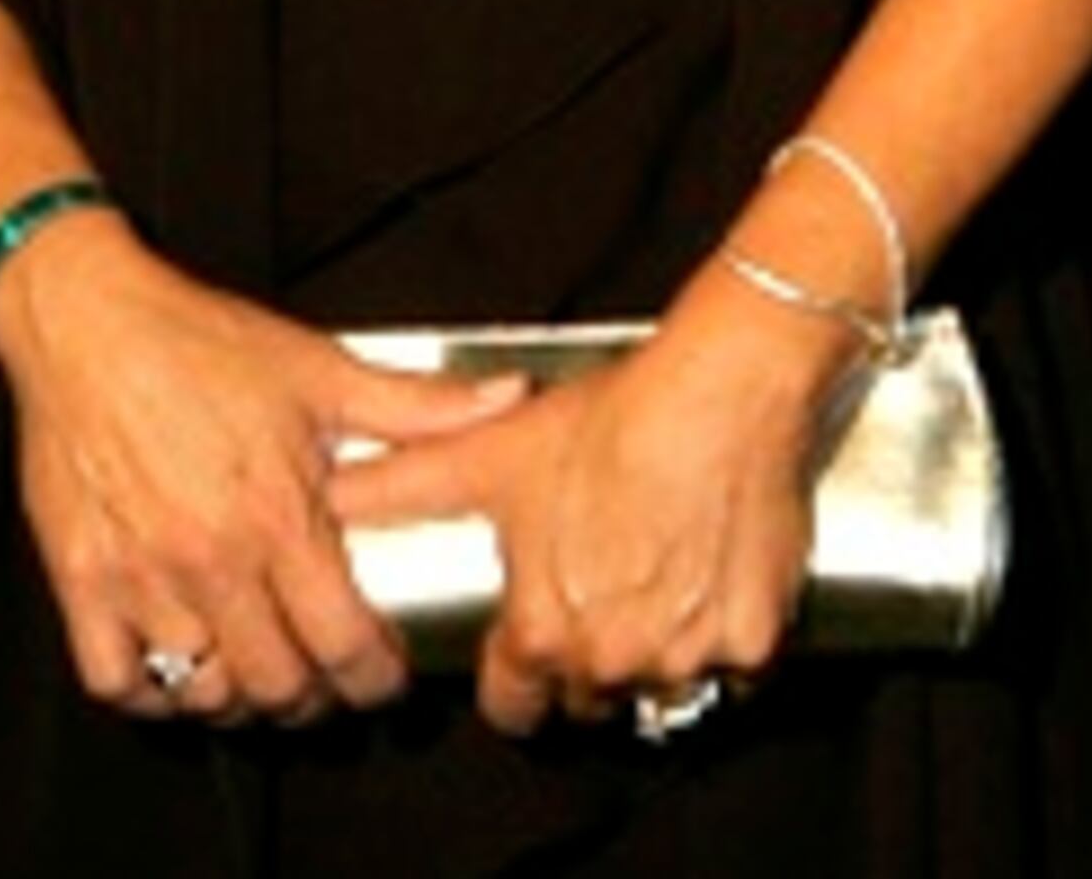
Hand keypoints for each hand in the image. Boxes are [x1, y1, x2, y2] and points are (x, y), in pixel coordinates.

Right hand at [0, 209, 519, 725]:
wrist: (87, 325)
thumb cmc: (201, 342)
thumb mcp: (320, 368)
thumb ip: (417, 404)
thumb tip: (505, 401)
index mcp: (277, 515)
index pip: (342, 640)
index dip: (374, 676)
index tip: (384, 676)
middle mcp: (211, 561)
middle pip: (275, 686)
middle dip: (314, 699)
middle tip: (328, 681)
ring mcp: (141, 580)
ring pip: (201, 693)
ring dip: (239, 700)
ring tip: (262, 674)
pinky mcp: (81, 584)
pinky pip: (117, 682)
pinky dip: (152, 693)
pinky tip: (179, 666)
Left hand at [333, 281, 846, 740]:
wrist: (721, 388)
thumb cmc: (615, 419)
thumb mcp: (495, 451)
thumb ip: (408, 484)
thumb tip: (339, 495)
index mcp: (542, 632)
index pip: (514, 704)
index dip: (516, 672)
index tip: (531, 644)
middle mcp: (609, 660)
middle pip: (589, 695)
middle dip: (589, 654)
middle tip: (604, 587)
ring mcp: (685, 656)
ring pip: (662, 684)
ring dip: (659, 648)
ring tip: (661, 575)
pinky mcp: (752, 638)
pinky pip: (736, 665)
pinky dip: (728, 634)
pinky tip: (715, 576)